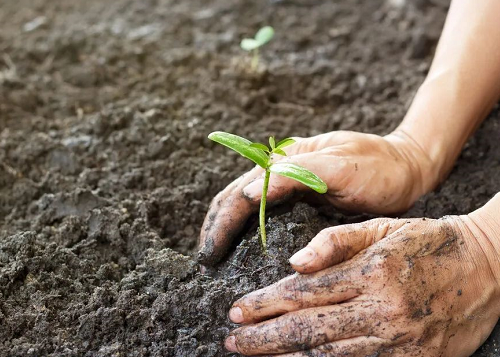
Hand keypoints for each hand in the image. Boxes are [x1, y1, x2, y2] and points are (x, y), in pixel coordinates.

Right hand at [198, 130, 438, 264]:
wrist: (406, 166)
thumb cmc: (379, 166)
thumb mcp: (341, 166)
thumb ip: (296, 173)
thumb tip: (247, 193)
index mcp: (286, 159)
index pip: (241, 192)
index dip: (221, 223)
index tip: (209, 253)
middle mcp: (281, 168)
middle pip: (235, 197)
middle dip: (216, 227)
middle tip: (204, 261)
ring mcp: (289, 182)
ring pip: (244, 204)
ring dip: (225, 228)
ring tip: (213, 254)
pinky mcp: (299, 195)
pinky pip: (263, 212)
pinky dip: (245, 228)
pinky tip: (240, 245)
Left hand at [224, 195, 499, 355]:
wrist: (488, 268)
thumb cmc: (428, 241)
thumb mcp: (383, 228)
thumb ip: (336, 242)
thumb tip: (294, 263)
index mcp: (372, 272)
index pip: (304, 292)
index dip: (265, 304)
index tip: (236, 311)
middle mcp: (383, 310)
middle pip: (308, 329)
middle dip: (264, 338)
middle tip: (232, 342)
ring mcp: (399, 341)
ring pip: (328, 356)